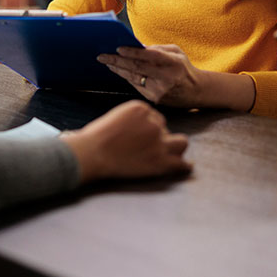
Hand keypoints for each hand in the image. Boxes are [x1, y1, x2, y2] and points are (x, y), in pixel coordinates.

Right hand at [61, 100, 189, 181]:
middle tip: (146, 149)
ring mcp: (159, 142)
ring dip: (174, 148)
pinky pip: (181, 164)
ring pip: (181, 143)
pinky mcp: (161, 161)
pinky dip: (183, 166)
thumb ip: (132, 121)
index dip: (146, 129)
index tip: (137, 139)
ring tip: (166, 155)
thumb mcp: (115, 117)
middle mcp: (154, 122)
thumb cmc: (95, 138)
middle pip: (165, 129)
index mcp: (142, 108)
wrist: (92, 153)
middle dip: (159, 137)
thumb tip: (139, 132)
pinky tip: (184, 168)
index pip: (154, 117)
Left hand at [97, 44, 204, 106]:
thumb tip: (135, 46)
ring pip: (134, 78)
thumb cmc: (183, 67)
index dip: (133, 53)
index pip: (150, 57)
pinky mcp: (155, 99)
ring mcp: (160, 90)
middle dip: (117, 61)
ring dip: (118, 70)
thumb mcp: (175, 52)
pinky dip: (127, 77)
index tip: (118, 48)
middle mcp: (167, 78)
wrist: (197, 92)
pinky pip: (137, 86)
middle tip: (102, 56)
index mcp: (173, 63)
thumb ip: (156, 48)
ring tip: (107, 62)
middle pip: (137, 69)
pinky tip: (118, 70)